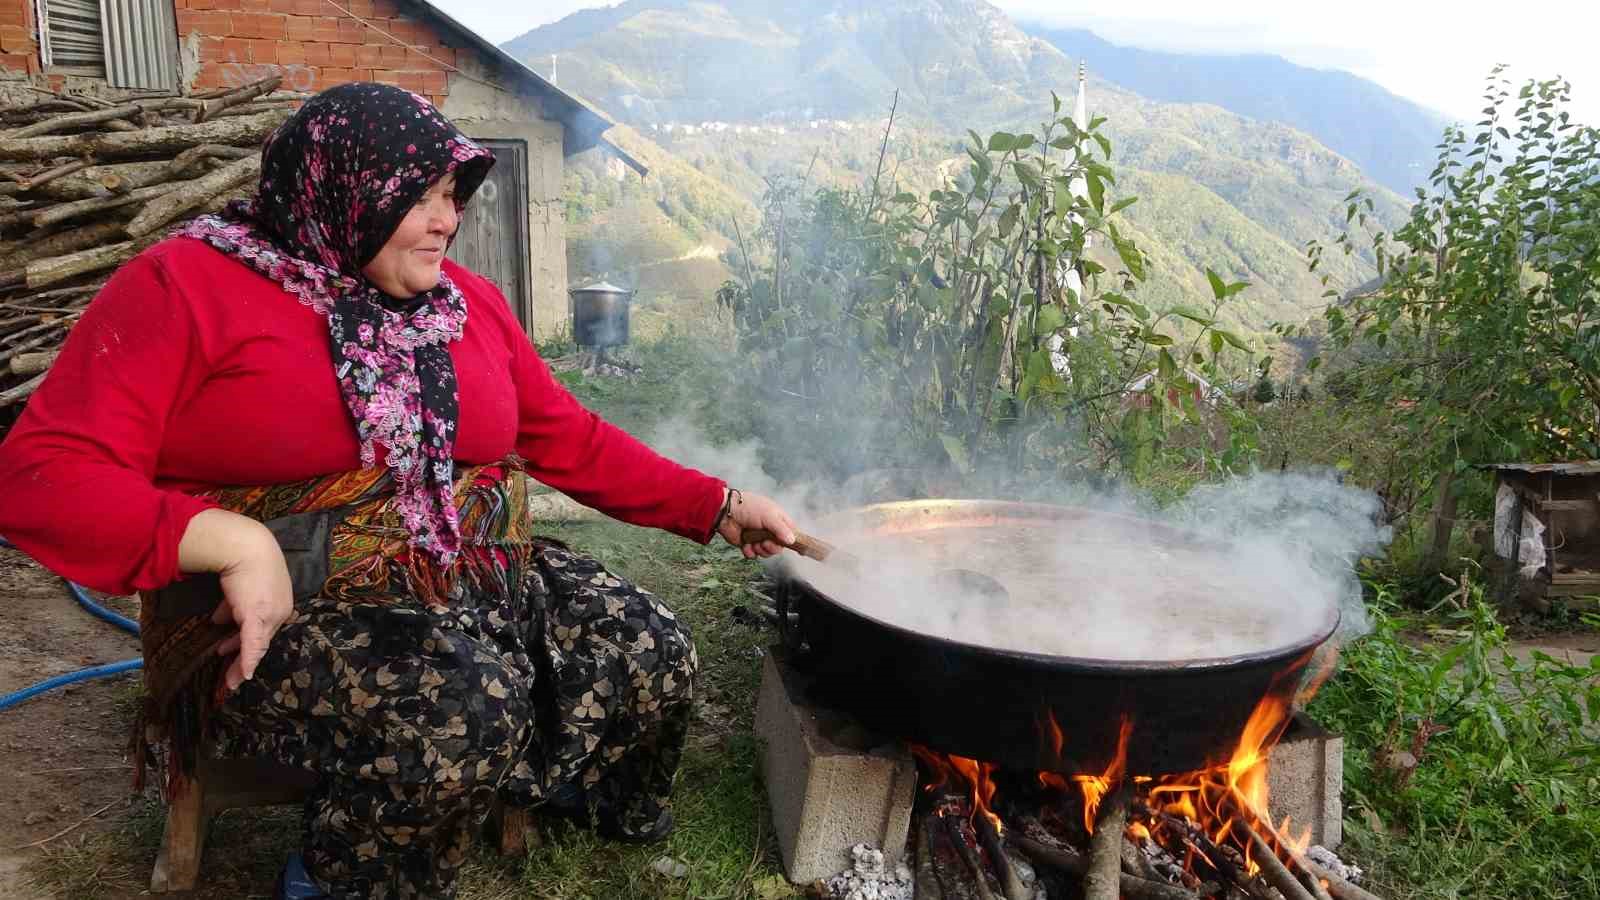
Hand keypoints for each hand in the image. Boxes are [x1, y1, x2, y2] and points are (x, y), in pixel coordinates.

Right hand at [177, 509, 293, 691]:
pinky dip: (248, 660)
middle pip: (262, 639)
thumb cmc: (244, 559)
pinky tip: (244, 675)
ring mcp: (271, 614)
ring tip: (231, 676)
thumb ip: (233, 604)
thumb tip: (219, 619)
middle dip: (244, 656)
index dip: (249, 640)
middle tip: (234, 673)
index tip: (233, 650)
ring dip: (242, 662)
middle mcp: (280, 610)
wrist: (246, 545)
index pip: (265, 627)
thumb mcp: (240, 585)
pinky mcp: (257, 615)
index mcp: (280, 602)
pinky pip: (252, 644)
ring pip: (257, 645)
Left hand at [716, 489, 797, 558]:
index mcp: (778, 519)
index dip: (795, 541)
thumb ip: (781, 529)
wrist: (726, 512)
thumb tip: (792, 541)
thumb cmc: (749, 508)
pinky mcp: (748, 544)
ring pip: (766, 552)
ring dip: (760, 550)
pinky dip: (749, 552)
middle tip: (765, 542)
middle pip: (779, 546)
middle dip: (772, 547)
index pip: (791, 532)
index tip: (800, 550)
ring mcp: (758, 537)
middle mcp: (769, 529)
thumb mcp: (768, 515)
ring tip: (753, 542)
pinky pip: (753, 555)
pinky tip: (745, 545)